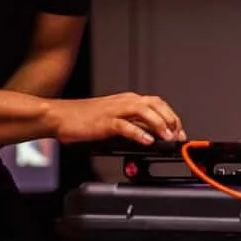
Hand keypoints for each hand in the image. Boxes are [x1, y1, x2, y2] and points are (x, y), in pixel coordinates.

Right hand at [49, 92, 184, 145]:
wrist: (60, 116)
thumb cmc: (83, 119)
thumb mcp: (113, 120)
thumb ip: (132, 125)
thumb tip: (151, 136)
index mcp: (127, 100)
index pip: (157, 104)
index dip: (172, 117)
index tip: (180, 132)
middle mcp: (123, 102)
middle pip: (155, 104)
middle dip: (171, 119)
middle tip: (178, 136)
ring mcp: (114, 110)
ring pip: (144, 111)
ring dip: (159, 124)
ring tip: (167, 138)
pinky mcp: (104, 122)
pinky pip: (125, 126)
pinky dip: (138, 133)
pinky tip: (147, 141)